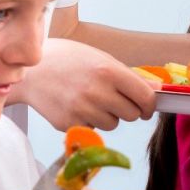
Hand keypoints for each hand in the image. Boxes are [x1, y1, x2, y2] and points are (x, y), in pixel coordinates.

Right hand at [14, 38, 156, 130]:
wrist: (31, 71)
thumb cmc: (69, 61)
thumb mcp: (102, 59)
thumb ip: (130, 77)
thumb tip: (157, 89)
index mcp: (109, 71)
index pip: (145, 97)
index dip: (149, 105)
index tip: (146, 107)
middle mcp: (97, 92)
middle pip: (132, 115)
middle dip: (128, 109)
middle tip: (114, 99)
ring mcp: (82, 110)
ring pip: (112, 125)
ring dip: (107, 116)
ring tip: (90, 100)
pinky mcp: (69, 124)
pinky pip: (93, 130)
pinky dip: (89, 122)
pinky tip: (76, 106)